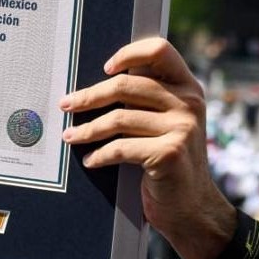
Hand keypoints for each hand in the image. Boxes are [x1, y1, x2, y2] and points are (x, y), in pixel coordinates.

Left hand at [60, 37, 236, 258]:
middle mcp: (189, 102)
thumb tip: (94, 85)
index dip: (129, 53)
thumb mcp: (166, 122)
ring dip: (87, 130)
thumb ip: (146, 99)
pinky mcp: (170, 152)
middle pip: (126, 85)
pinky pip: (121, 147)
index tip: (105, 69)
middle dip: (89, 96)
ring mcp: (182, 127)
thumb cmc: (168, 160)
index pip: (160, 50)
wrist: (192, 208)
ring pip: (118, 118)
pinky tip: (90, 161)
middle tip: (65, 105)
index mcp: (187, 86)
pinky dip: (100, 155)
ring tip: (69, 137)